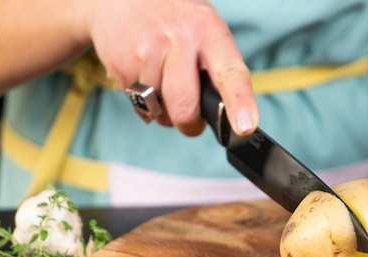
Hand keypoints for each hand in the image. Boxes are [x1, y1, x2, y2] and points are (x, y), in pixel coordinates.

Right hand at [83, 0, 257, 135]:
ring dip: (164, 111)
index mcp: (208, 30)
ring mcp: (147, 53)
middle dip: (189, 125)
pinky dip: (145, 102)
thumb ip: (217, 67)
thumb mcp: (203, 30)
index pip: (230, 73)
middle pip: (186, 109)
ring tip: (162, 81)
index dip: (240, 102)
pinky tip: (144, 75)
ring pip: (161, 113)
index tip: (245, 126)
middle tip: (191, 119)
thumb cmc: (174, 20)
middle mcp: (178, 40)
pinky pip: (140, 107)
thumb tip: (228, 115)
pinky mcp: (122, 67)